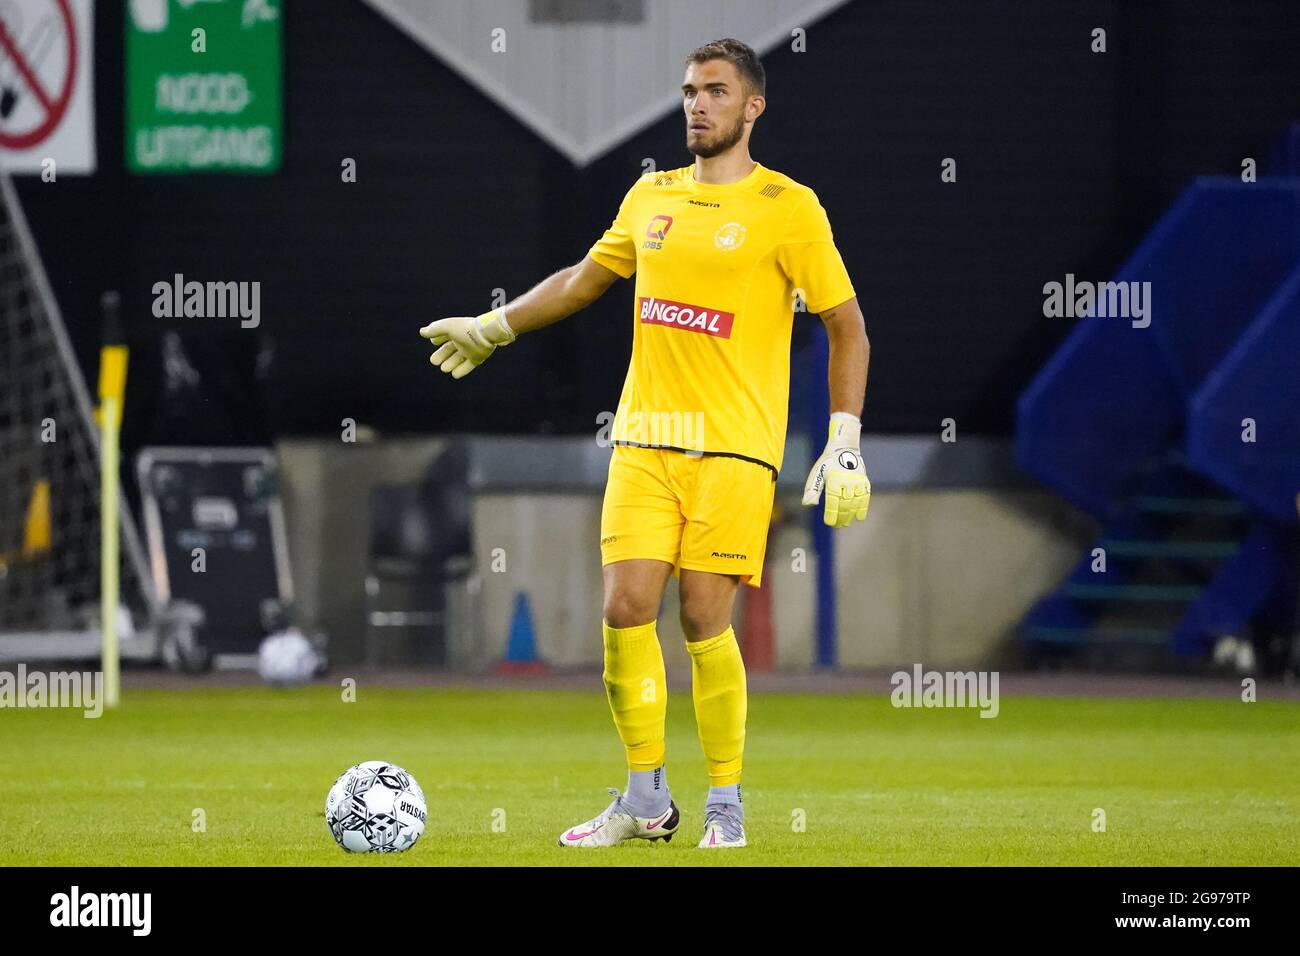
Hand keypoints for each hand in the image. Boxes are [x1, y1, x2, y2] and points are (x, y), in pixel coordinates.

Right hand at [419, 307, 515, 378]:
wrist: (484, 334)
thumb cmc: (464, 328)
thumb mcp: (446, 327)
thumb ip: (434, 329)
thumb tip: (422, 332)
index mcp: (456, 331)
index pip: (444, 336)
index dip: (437, 339)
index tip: (434, 341)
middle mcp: (462, 341)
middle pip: (449, 350)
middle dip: (441, 355)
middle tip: (434, 361)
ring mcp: (470, 350)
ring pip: (457, 359)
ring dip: (450, 364)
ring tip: (444, 368)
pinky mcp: (477, 358)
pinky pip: (467, 366)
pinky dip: (461, 371)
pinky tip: (454, 374)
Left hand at [802, 412, 869, 527]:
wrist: (844, 448)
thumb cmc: (827, 462)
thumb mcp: (817, 473)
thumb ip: (812, 489)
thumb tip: (807, 504)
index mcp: (833, 480)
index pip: (833, 503)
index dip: (831, 515)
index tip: (829, 523)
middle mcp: (846, 482)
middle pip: (844, 505)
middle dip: (841, 518)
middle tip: (837, 525)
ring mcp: (857, 482)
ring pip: (855, 503)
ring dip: (850, 515)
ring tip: (845, 523)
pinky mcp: (864, 482)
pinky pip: (865, 498)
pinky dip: (863, 508)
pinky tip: (859, 517)